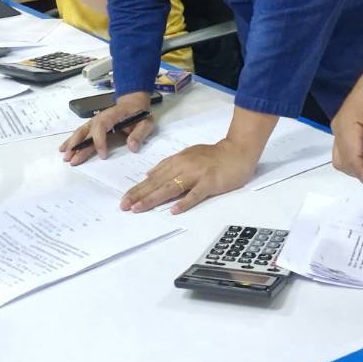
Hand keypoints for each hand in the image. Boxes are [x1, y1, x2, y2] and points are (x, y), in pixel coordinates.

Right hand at [60, 90, 158, 165]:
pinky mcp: (93, 125)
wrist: (133, 102)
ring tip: (65, 156)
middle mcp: (101, 117)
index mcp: (113, 115)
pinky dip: (72, 140)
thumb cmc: (139, 113)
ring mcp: (95, 121)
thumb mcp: (146, 122)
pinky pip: (81, 132)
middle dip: (79, 145)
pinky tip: (64, 148)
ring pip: (81, 131)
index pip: (102, 126)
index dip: (100, 141)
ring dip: (72, 144)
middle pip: (87, 130)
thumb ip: (139, 134)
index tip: (102, 155)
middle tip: (73, 159)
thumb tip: (132, 146)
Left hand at [119, 138, 259, 213]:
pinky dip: (184, 202)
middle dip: (139, 195)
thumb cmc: (214, 156)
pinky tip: (173, 210)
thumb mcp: (188, 155)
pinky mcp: (210, 182)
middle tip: (124, 206)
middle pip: (158, 183)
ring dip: (153, 198)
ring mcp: (197, 174)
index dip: (139, 188)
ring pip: (171, 188)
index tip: (125, 199)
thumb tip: (150, 175)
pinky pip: (195, 193)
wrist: (238, 151)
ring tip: (139, 208)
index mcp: (178, 160)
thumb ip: (170, 165)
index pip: (153, 177)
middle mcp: (184, 166)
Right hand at [331, 50, 362, 183]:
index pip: (351, 159)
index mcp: (346, 126)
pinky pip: (344, 148)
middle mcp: (337, 128)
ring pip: (341, 156)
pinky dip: (355, 158)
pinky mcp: (343, 126)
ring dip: (356, 167)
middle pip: (341, 161)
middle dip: (358, 173)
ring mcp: (338, 127)